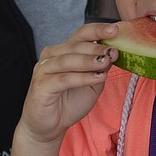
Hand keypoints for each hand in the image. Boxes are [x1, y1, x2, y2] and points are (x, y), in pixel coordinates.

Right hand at [18, 23, 118, 144]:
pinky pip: (64, 79)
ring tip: (106, 62)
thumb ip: (100, 68)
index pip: (81, 34)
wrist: (48, 126)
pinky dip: (82, 77)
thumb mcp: (91, 83)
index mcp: (63, 51)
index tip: (115, 30)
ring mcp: (44, 70)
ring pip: (68, 60)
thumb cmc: (68, 102)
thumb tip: (113, 52)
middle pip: (75, 45)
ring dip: (89, 60)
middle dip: (96, 47)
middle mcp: (51, 56)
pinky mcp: (41, 85)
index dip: (97, 30)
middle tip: (113, 52)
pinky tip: (97, 77)